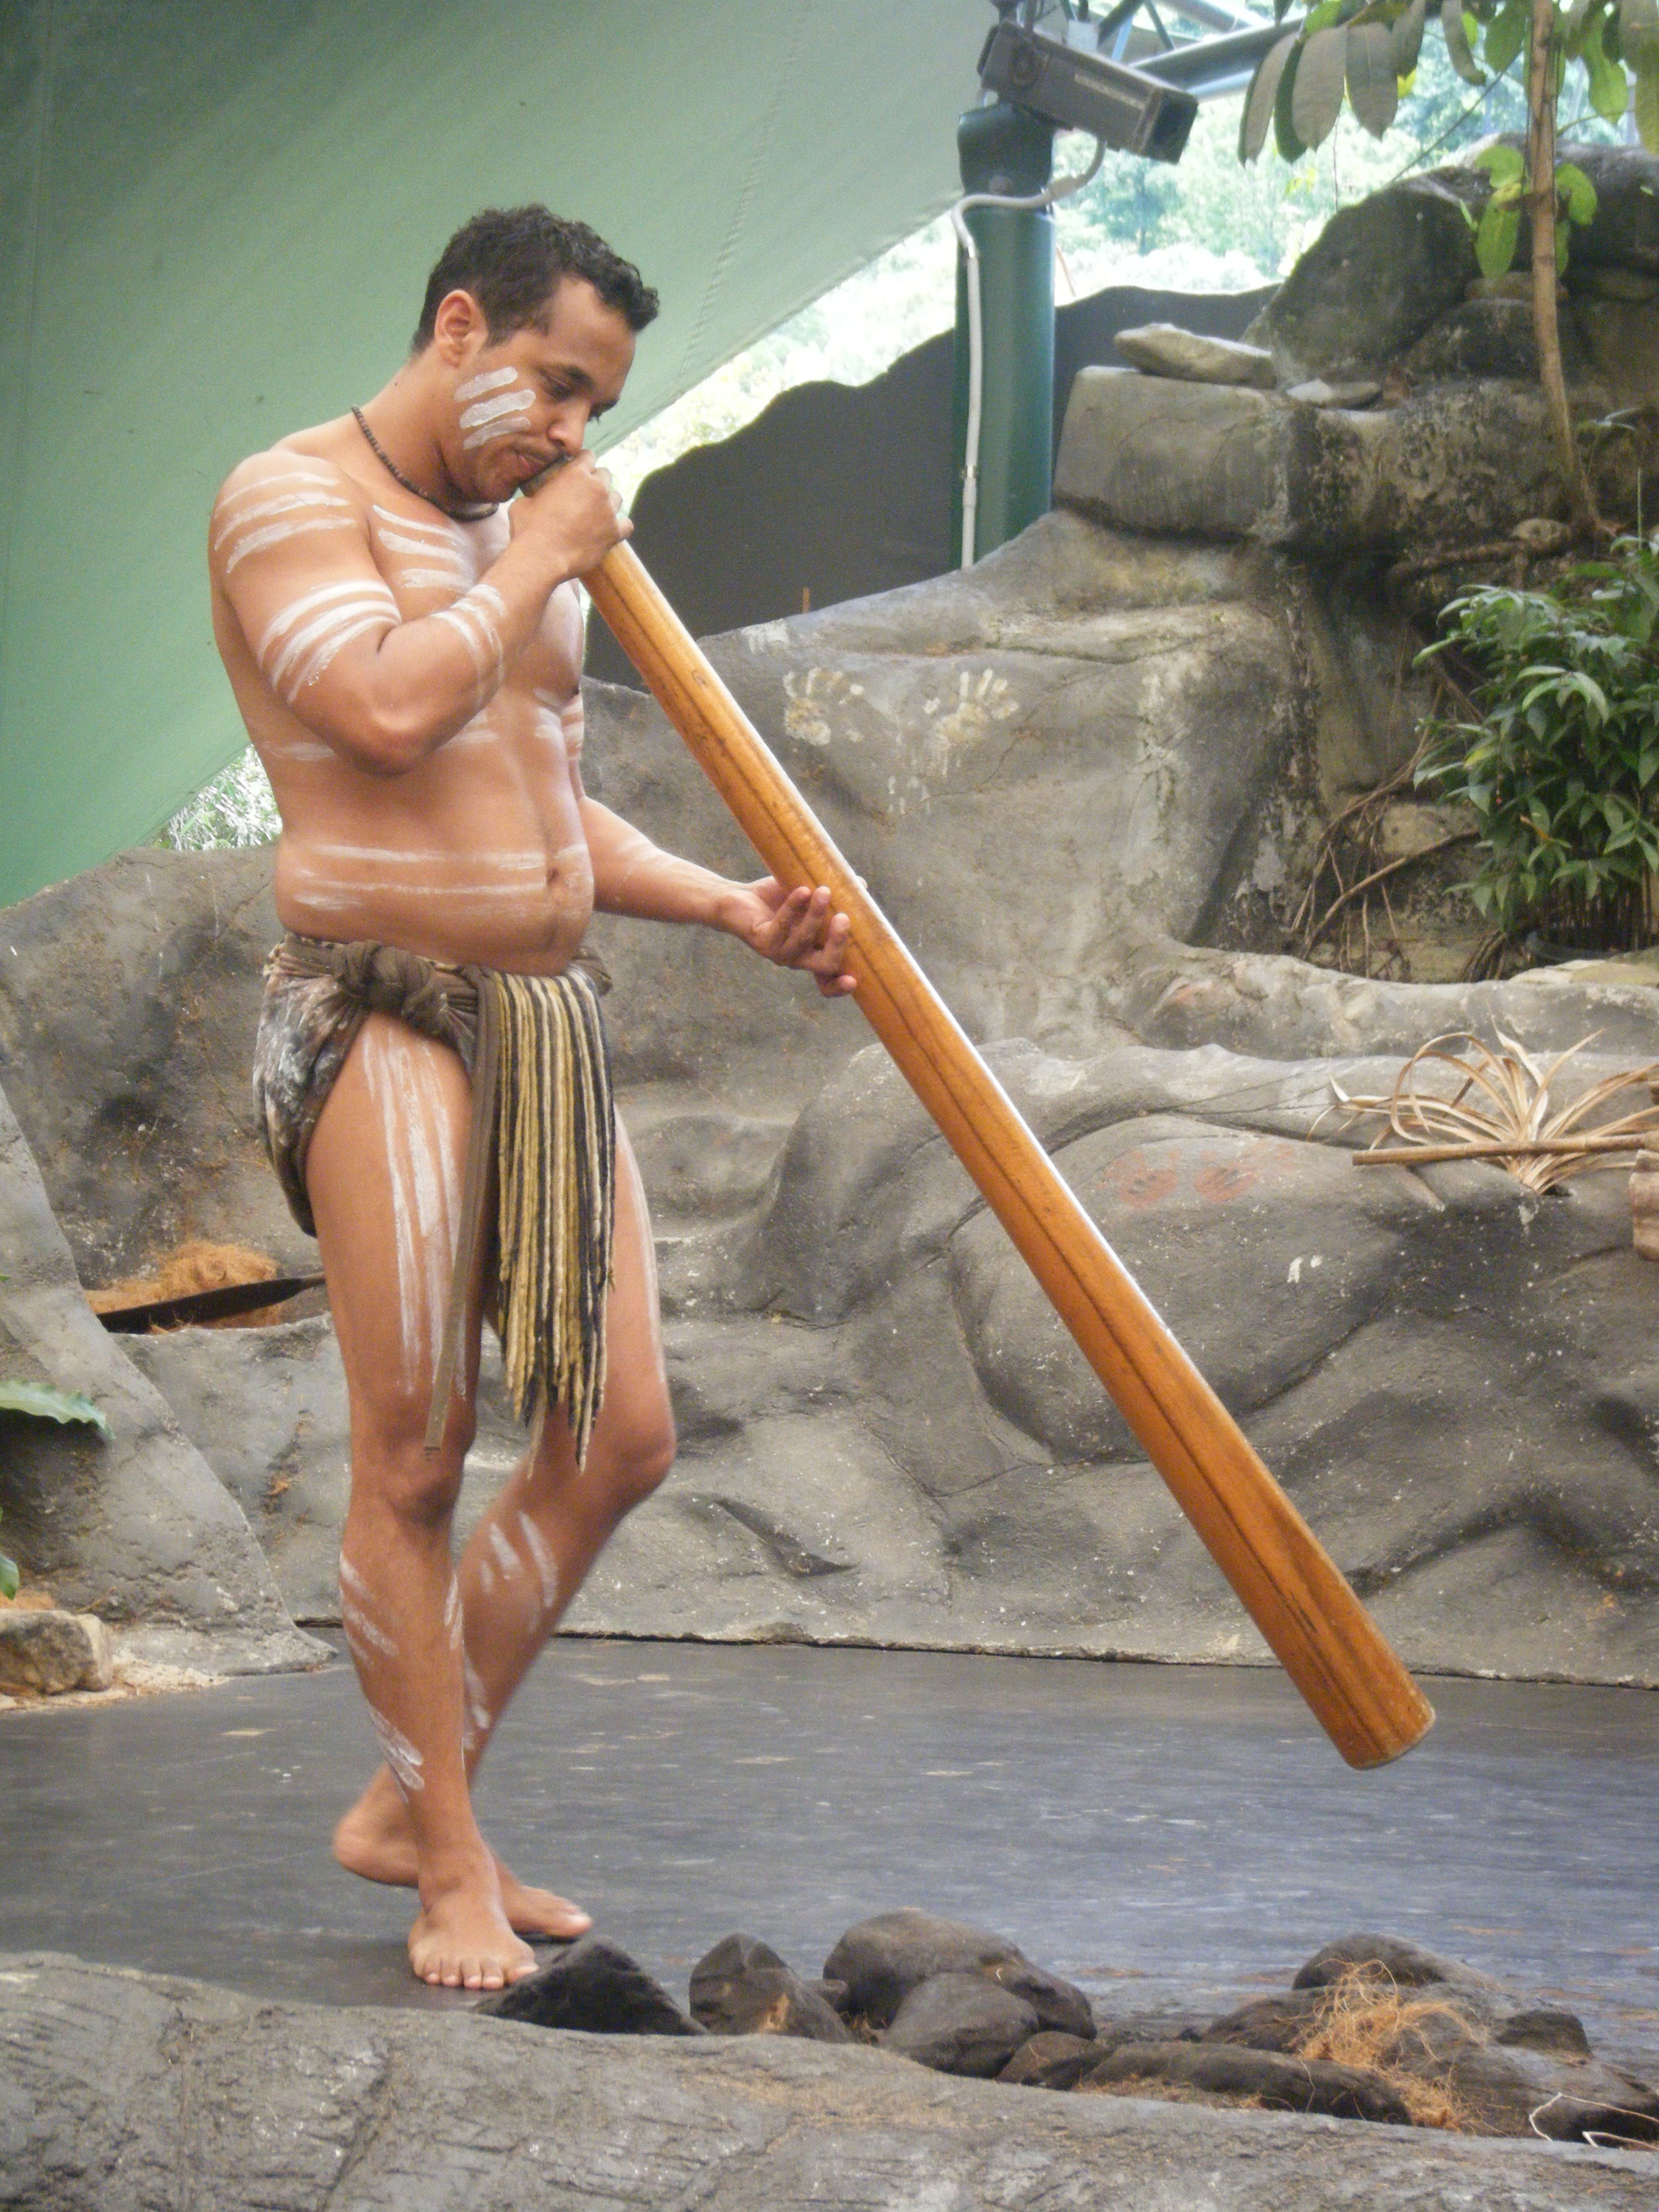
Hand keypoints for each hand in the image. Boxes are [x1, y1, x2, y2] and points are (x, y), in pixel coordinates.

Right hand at [509, 451, 628, 578]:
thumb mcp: (525, 501)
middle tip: (584, 496)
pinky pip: (627, 525)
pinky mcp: (614, 533)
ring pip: (617, 498)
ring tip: (596, 514)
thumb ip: (539, 492)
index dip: (583, 464)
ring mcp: (608, 510)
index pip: (588, 456)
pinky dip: (620, 526)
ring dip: (608, 503)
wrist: (541, 557)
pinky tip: (610, 530)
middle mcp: (597, 488)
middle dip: (596, 482)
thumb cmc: (528, 528)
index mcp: (576, 473)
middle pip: (605, 475)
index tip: (578, 473)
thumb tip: (535, 497)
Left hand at [721, 878, 856, 996]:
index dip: (840, 986)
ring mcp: (779, 953)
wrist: (738, 898)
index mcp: (813, 955)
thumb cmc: (778, 900)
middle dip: (837, 943)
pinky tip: (801, 890)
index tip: (854, 981)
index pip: (828, 982)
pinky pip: (781, 925)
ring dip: (816, 915)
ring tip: (823, 891)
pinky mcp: (761, 941)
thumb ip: (835, 893)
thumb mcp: (811, 896)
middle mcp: (797, 960)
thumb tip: (861, 884)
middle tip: (845, 918)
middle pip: (824, 965)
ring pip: (803, 940)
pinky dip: (793, 906)